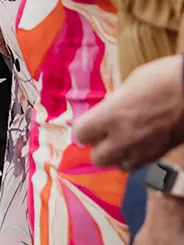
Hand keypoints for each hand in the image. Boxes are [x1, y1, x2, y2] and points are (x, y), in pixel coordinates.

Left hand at [74, 55, 183, 170]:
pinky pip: (141, 164)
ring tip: (124, 141)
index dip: (84, 129)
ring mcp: (145, 149)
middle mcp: (125, 138)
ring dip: (119, 156)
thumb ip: (114, 103)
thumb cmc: (164, 78)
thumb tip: (106, 111)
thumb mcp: (130, 84)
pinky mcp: (162, 154)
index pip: (81, 135)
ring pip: (121, 166)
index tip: (88, 124)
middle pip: (98, 158)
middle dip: (98, 147)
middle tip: (105, 135)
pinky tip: (142, 143)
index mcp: (111, 116)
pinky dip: (137, 157)